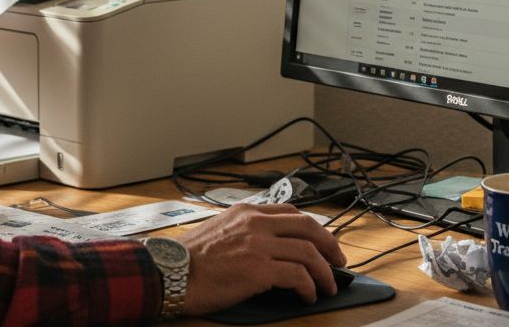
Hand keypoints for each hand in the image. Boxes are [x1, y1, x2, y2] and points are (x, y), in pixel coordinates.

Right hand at [177, 203, 346, 314]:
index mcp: (246, 212)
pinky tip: (307, 296)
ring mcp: (258, 245)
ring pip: (309, 252)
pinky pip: (298, 276)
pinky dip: (309, 287)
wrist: (170, 274)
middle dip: (330, 246)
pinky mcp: (259, 270)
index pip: (291, 212)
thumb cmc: (189, 259)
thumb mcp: (219, 230)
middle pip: (309, 227)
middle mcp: (255, 223)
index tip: (323, 242)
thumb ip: (244, 230)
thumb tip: (269, 245)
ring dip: (324, 273)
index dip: (314, 229)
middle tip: (338, 262)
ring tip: (327, 286)